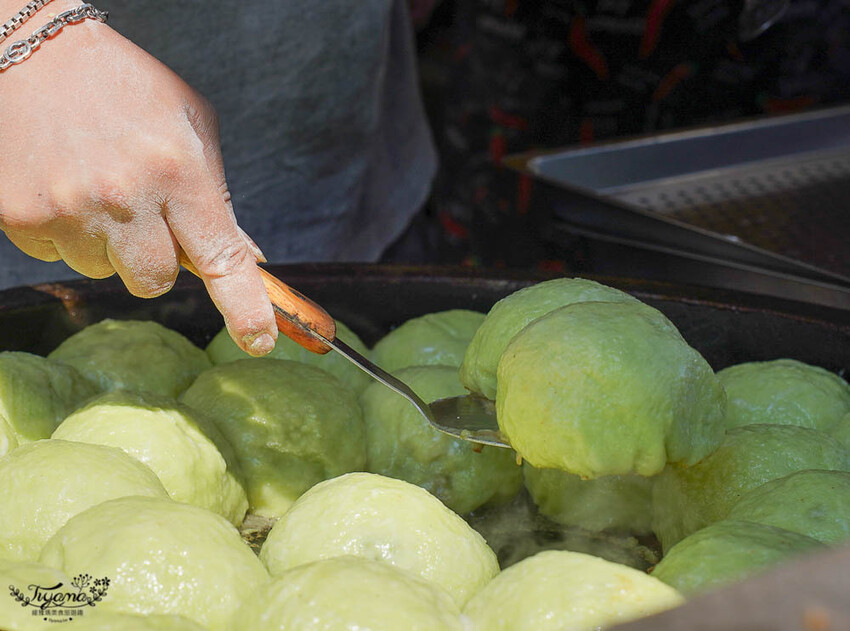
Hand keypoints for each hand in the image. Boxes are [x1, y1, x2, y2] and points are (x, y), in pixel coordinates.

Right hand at [0, 8, 275, 354]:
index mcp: (178, 171)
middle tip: (144, 215)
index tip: (259, 342)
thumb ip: (217, 198)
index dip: (246, 310)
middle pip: (156, 282)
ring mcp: (69, 210)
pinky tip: (65, 187)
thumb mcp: (192, 129)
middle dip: (157, 260)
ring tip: (98, 187)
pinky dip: (68, 233)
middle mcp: (125, 196)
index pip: (222, 261)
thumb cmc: (127, 88)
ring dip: (110, 244)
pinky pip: (60, 257)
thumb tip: (247, 259)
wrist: (36, 52)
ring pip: (106, 273)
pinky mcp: (22, 217)